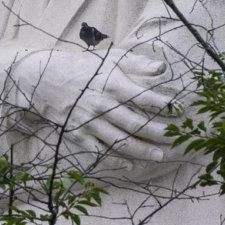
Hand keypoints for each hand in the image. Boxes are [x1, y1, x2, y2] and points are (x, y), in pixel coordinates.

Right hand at [8, 49, 181, 162]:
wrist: (43, 79)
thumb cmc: (83, 68)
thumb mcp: (109, 59)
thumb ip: (136, 64)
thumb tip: (162, 68)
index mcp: (111, 83)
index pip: (143, 96)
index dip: (163, 104)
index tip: (180, 109)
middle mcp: (101, 104)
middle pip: (134, 123)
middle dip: (157, 132)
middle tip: (175, 138)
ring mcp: (89, 121)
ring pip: (119, 141)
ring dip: (141, 150)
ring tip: (159, 156)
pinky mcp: (78, 134)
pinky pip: (99, 152)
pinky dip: (115, 160)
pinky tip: (130, 165)